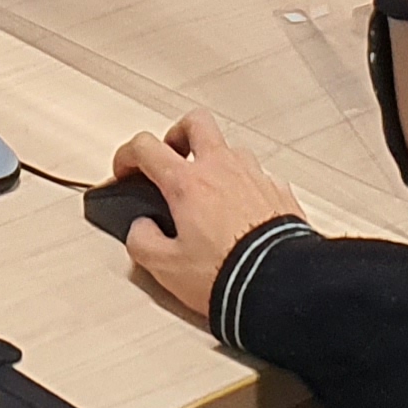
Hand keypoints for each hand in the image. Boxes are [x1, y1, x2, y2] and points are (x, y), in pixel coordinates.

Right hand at [112, 111, 307, 320]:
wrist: (282, 285)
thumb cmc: (228, 274)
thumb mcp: (167, 269)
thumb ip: (143, 243)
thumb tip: (141, 230)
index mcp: (187, 183)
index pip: (146, 147)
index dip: (127, 155)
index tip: (125, 170)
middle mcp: (222, 169)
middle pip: (195, 123)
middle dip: (177, 135)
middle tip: (171, 159)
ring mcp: (254, 176)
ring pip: (230, 149)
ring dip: (215, 163)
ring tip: (209, 191)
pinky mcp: (279, 192)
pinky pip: (257, 176)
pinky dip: (245, 187)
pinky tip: (242, 211)